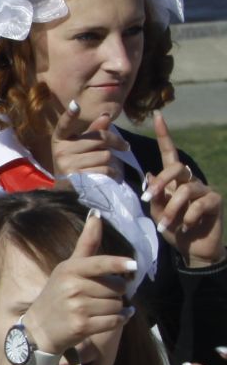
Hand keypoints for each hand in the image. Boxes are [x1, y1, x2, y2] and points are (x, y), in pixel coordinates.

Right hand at [15, 214, 136, 364]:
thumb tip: (96, 214)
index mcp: (69, 269)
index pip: (99, 263)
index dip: (118, 264)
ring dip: (116, 308)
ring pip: (118, 305)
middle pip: (116, 287)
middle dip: (116, 292)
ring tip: (100, 309)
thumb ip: (86, 243)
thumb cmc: (58, 294)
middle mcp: (72, 287)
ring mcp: (77, 307)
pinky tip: (112, 318)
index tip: (133, 266)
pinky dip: (119, 320)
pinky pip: (115, 321)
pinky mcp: (82, 326)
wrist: (39, 328)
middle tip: (100, 296)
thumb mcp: (69, 268)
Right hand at [51, 102, 126, 181]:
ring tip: (108, 164)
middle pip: (99, 139)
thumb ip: (93, 131)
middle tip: (125, 146)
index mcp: (60, 139)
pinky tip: (110, 174)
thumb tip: (105, 115)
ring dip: (112, 160)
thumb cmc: (75, 163)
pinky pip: (105, 169)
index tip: (76, 105)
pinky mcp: (79, 178)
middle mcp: (62, 150)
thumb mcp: (80, 146)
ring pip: (105, 155)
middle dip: (116, 142)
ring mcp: (68, 164)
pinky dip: (112, 172)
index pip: (64, 125)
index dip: (70, 115)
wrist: (67, 190)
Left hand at [144, 112, 223, 264]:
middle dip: (161, 183)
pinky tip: (185, 226)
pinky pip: (199, 204)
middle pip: (177, 167)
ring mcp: (205, 190)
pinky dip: (188, 217)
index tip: (158, 116)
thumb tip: (150, 174)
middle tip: (149, 200)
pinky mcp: (215, 201)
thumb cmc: (173, 228)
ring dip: (172, 209)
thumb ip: (155, 195)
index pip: (169, 154)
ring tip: (165, 225)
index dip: (165, 135)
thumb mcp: (158, 212)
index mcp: (174, 180)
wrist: (193, 248)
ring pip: (185, 190)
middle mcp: (190, 180)